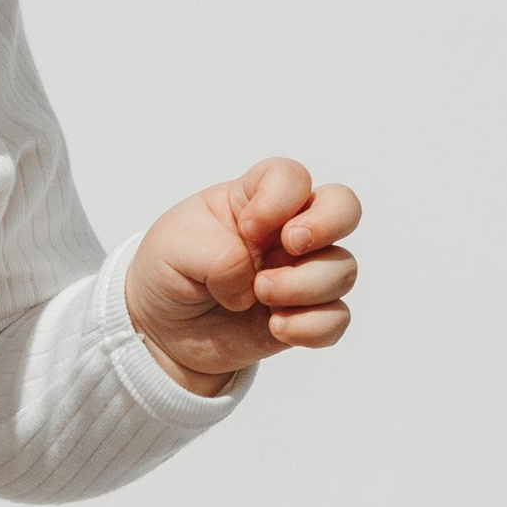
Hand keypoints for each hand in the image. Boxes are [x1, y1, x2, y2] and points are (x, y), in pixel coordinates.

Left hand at [124, 161, 360, 394]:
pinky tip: (275, 327)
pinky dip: (310, 327)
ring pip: (342, 269)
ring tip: (259, 296)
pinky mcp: (304, 316)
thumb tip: (254, 280)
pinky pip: (335, 319)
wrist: (162, 330)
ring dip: (303, 286)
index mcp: (255, 199)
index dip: (279, 199)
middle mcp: (287, 231)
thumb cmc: (169, 272)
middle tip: (289, 245)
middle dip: (326, 225)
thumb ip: (218, 253)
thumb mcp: (173, 247)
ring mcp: (300, 273)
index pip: (292, 177)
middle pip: (344, 207)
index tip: (246, 227)